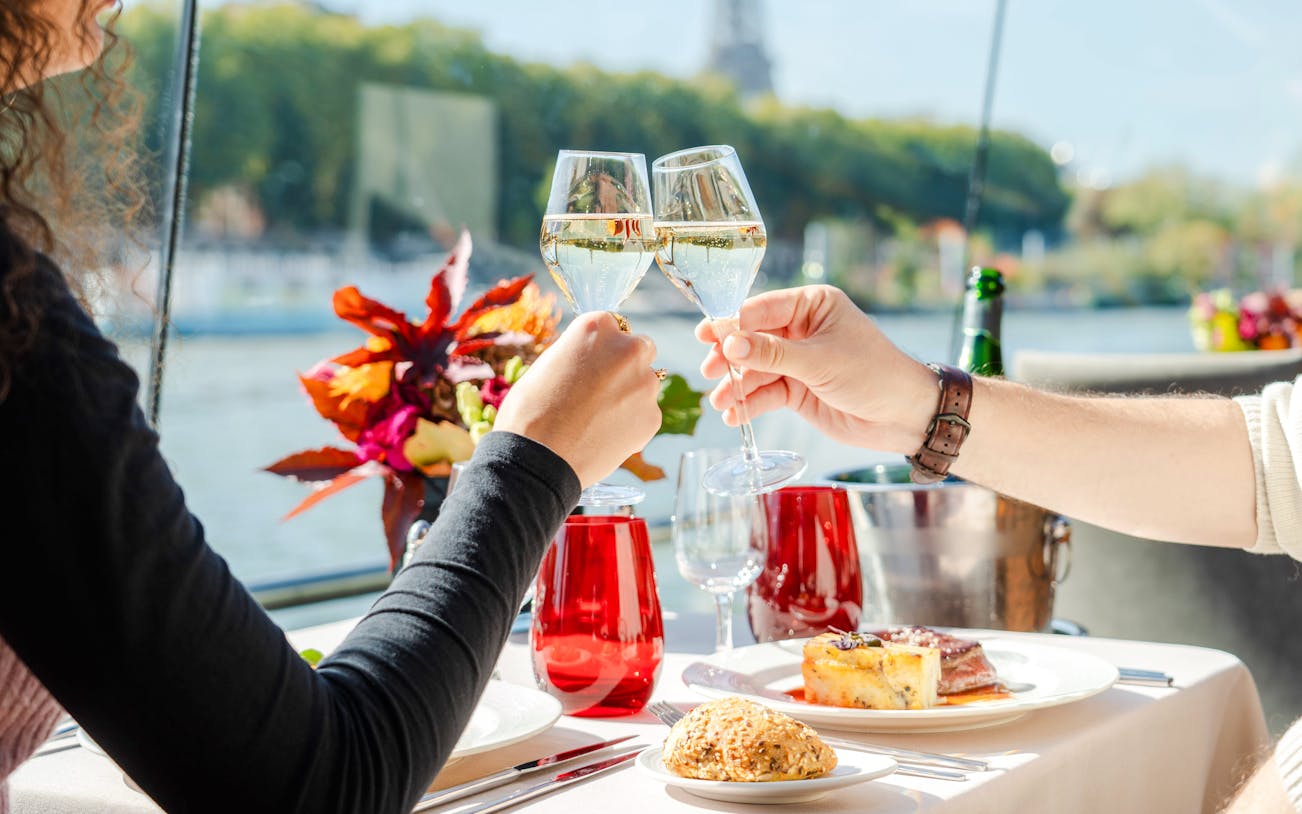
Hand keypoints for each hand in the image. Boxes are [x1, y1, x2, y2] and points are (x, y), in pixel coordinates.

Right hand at [495, 312, 662, 485]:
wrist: (538, 460)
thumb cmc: (530, 411)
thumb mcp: (548, 364)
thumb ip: (578, 353)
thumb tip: (593, 356)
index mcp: (597, 327)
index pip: (611, 325)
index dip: (600, 347)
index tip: (591, 363)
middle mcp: (628, 348)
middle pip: (639, 348)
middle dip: (625, 364)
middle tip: (601, 389)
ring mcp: (645, 383)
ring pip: (645, 382)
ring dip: (629, 394)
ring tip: (597, 418)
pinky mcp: (653, 417)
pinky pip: (646, 413)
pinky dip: (631, 422)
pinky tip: (604, 434)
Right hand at [697, 285, 936, 454]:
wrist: (904, 416)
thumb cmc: (873, 374)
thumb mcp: (820, 361)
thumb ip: (772, 353)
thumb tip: (729, 343)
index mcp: (812, 306)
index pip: (763, 309)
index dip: (733, 322)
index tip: (707, 336)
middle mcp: (802, 329)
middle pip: (752, 339)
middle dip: (730, 356)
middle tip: (709, 370)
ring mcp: (798, 361)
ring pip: (756, 369)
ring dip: (737, 385)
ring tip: (720, 401)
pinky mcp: (798, 389)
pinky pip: (766, 393)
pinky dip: (749, 403)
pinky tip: (735, 416)